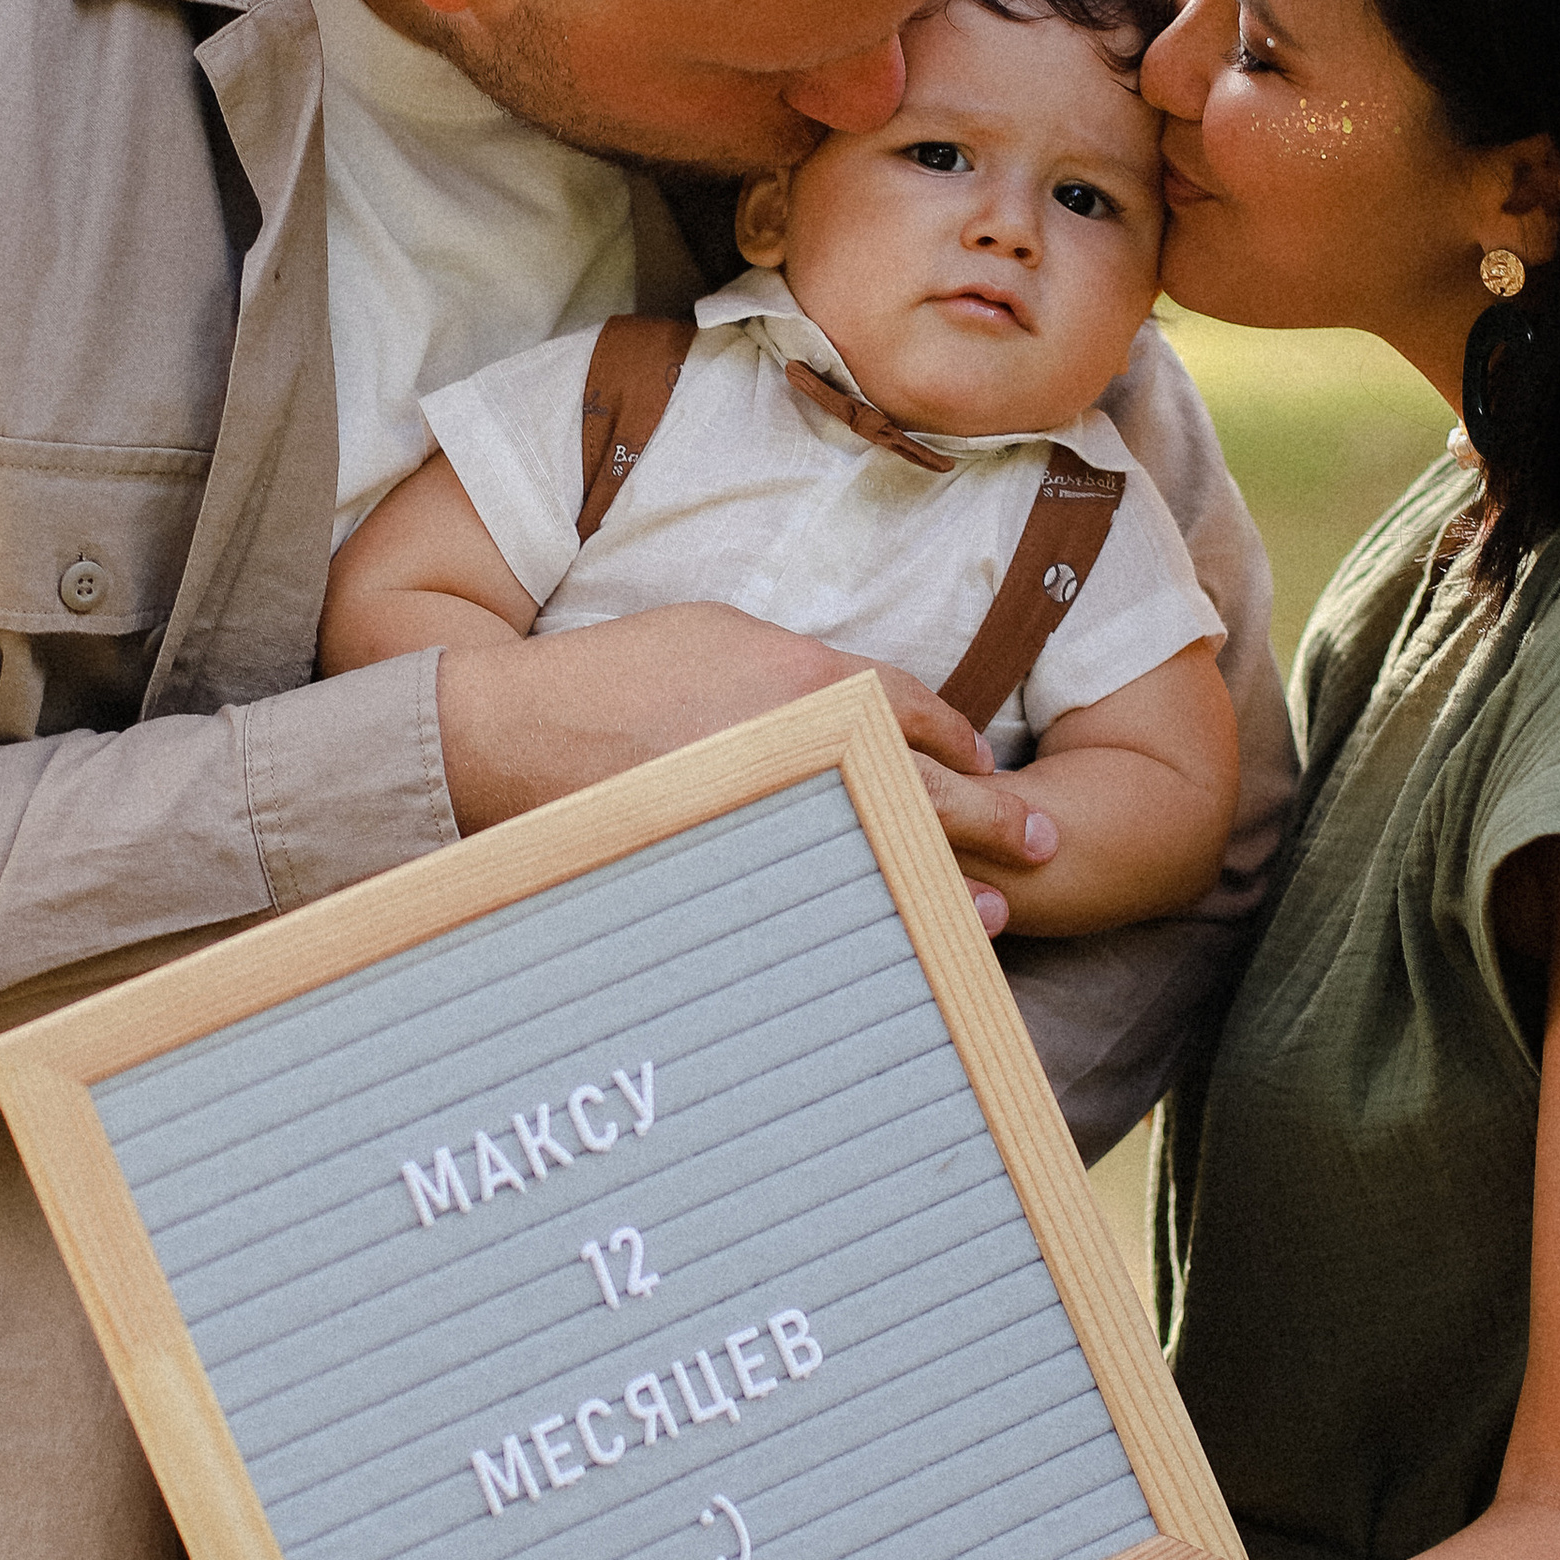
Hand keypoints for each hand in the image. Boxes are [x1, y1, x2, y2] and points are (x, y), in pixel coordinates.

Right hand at [435, 611, 1056, 928]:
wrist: (514, 734)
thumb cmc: (613, 674)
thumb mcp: (718, 635)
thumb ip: (799, 668)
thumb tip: (852, 704)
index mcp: (807, 677)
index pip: (915, 712)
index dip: (961, 744)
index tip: (988, 767)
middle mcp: (805, 746)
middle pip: (927, 788)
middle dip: (994, 817)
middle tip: (1045, 841)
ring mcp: (771, 813)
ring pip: (883, 849)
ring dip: (947, 878)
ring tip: (996, 906)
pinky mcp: (732, 864)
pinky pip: (816, 891)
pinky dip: (859, 906)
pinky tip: (889, 923)